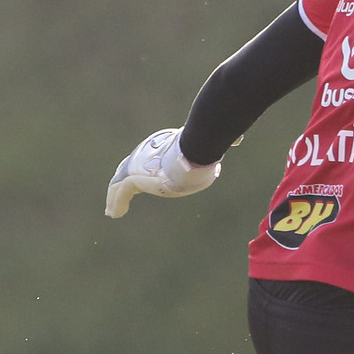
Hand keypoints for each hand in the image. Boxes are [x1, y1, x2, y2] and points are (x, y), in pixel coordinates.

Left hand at [106, 127, 220, 216]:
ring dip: (116, 198)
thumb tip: (240, 139)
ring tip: (113, 210)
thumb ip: (220, 144)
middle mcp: (145, 155)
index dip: (141, 170)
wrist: (193, 151)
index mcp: (160, 148)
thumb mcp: (211, 149)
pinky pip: (118, 193)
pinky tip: (112, 213)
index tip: (139, 180)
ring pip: (121, 185)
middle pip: (129, 170)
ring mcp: (136, 166)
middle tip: (121, 195)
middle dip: (124, 183)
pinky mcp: (132, 177)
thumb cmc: (203, 149)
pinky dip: (115, 203)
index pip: (147, 161)